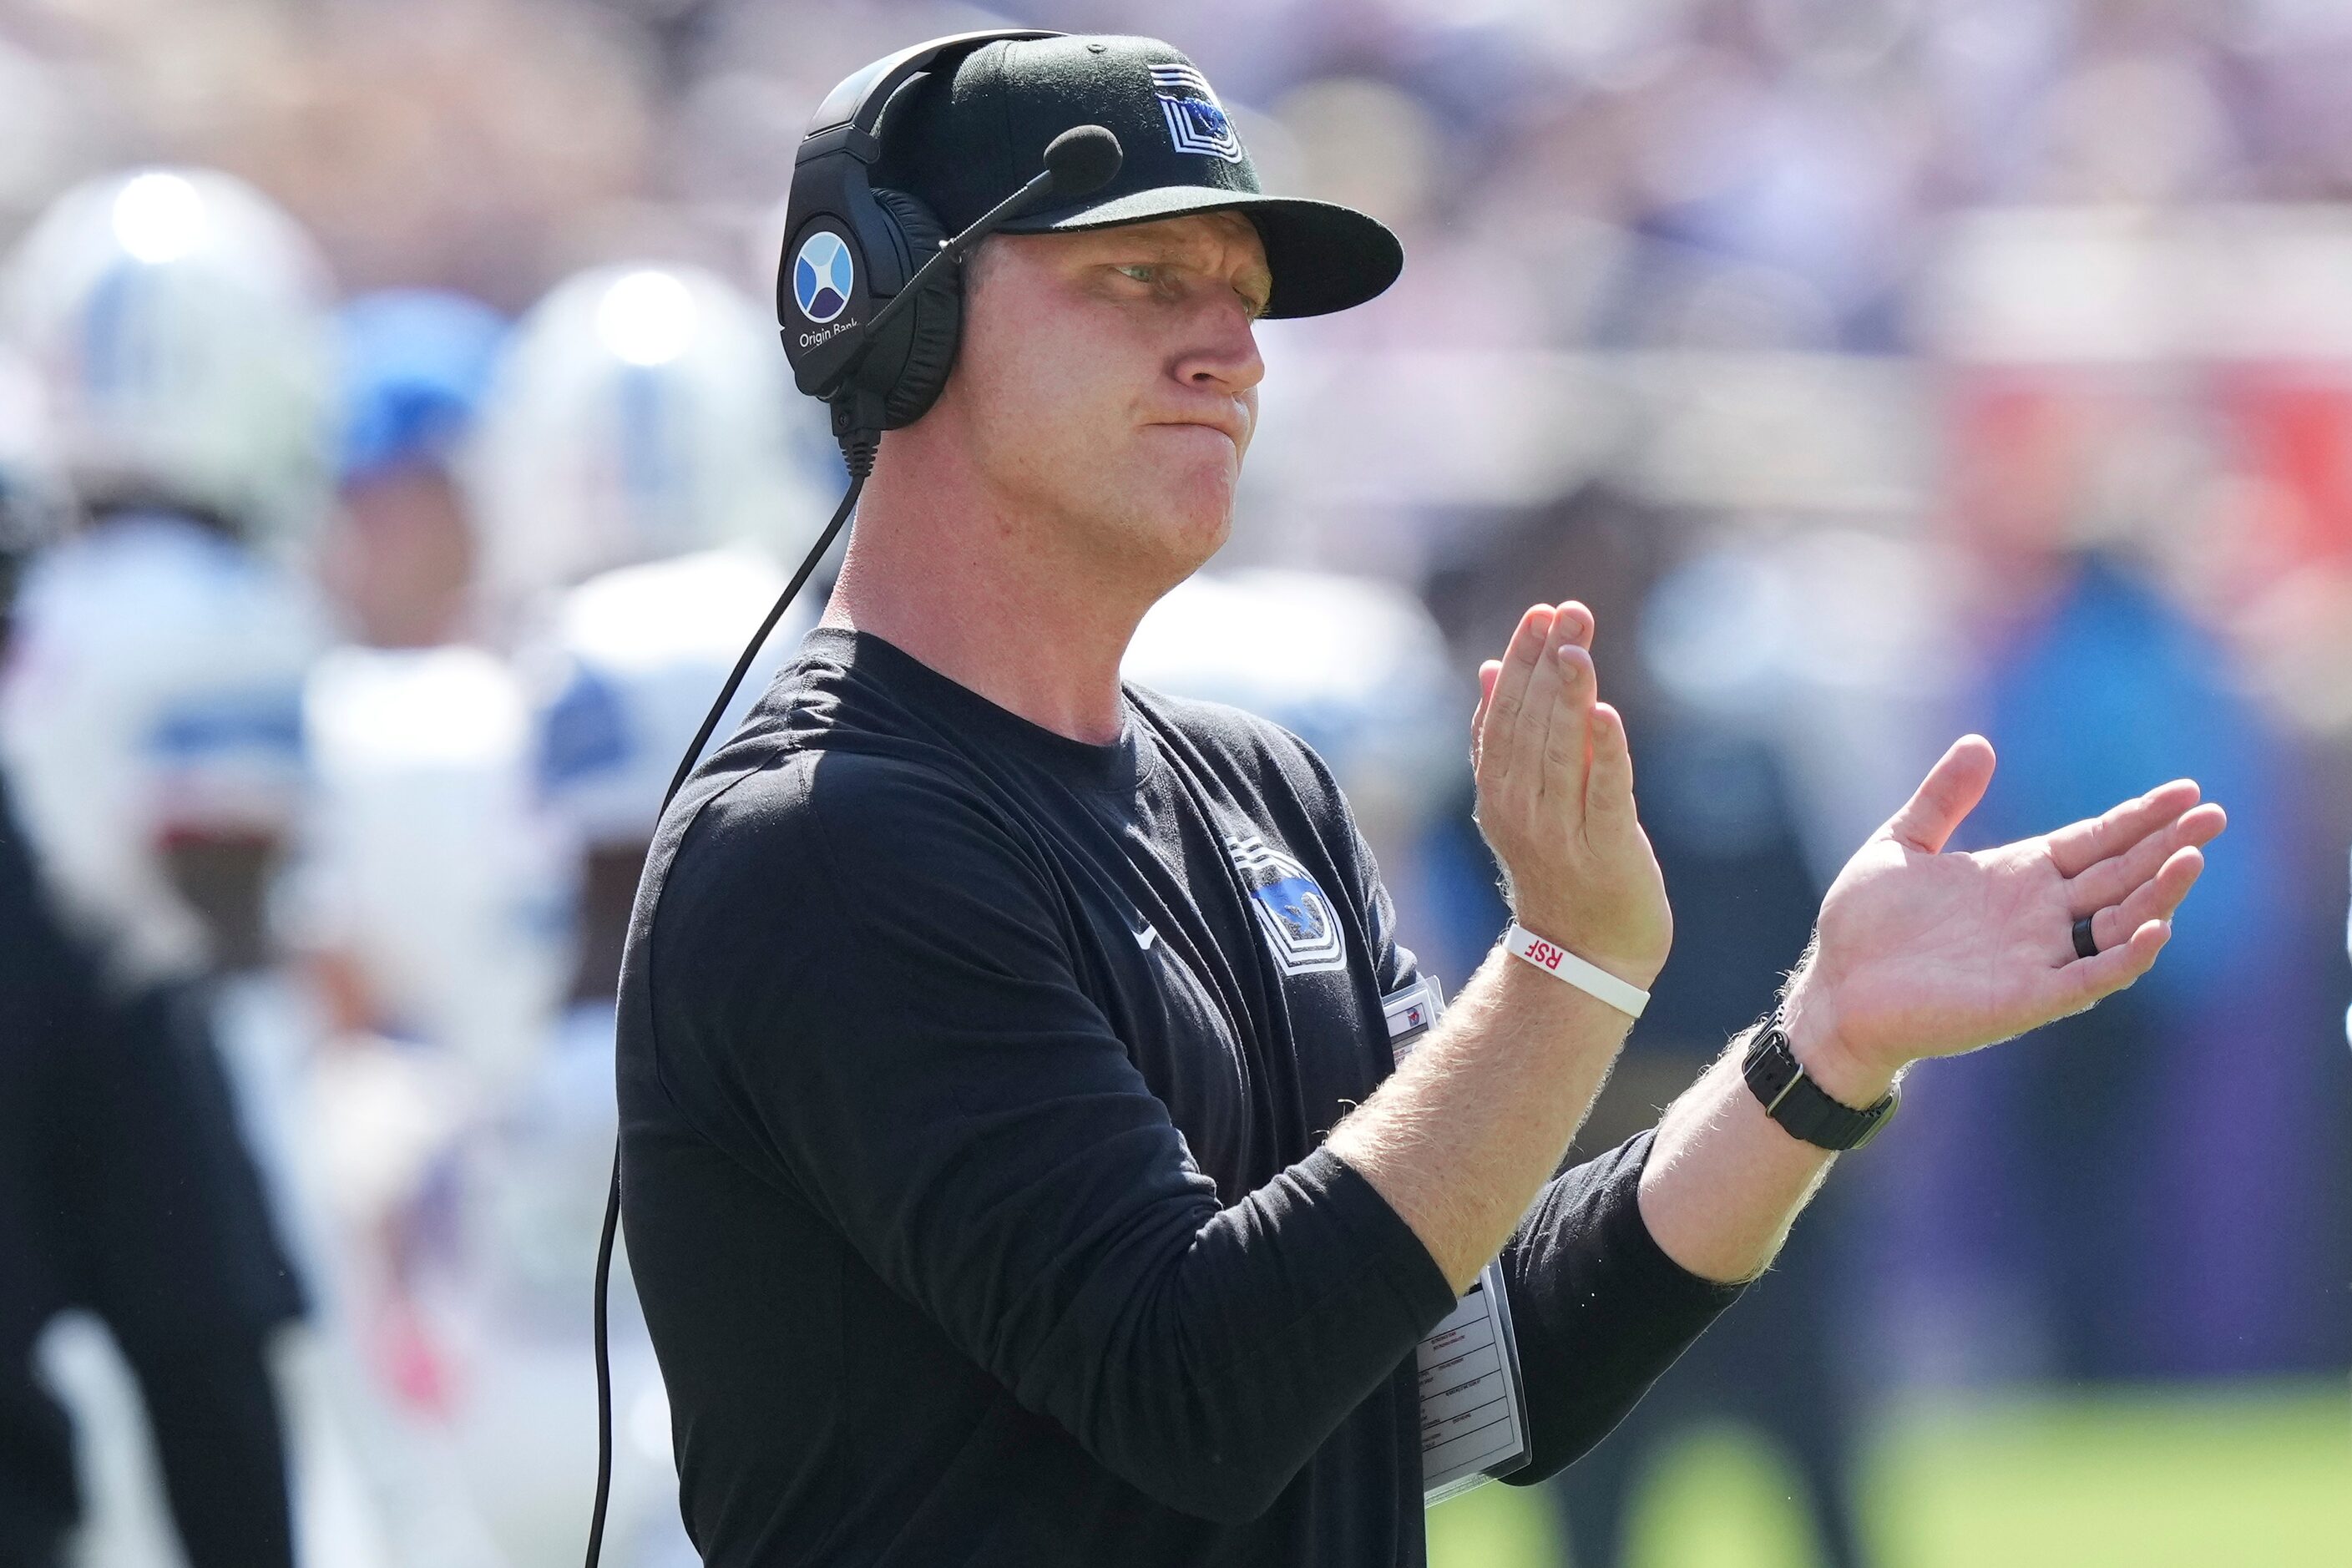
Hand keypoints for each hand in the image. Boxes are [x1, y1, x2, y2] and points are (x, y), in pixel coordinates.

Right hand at [1470, 603, 1670, 987]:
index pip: (1504, 714)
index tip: (1542, 613)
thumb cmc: (1559, 867)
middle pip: (1530, 725)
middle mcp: (1521, 809)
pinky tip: (1605, 713)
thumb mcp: (1521, 800)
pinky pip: (1604, 794)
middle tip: (1569, 612)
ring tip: (1579, 646)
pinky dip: (1604, 753)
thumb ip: (1508, 737)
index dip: (1523, 660)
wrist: (1584, 955)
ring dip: (1569, 695)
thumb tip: (1493, 667)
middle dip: (1549, 663)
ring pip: (1561, 752)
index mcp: (1498, 792)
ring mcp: (1562, 832)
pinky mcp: (1607, 851)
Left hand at [1780, 735, 2224, 1102]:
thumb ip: (1942, 798)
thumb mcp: (1900, 844)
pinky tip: (2153, 929)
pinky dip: (2124, 956)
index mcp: (2018, 876)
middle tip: (2216, 814)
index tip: (2186, 791)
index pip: (2095, 841)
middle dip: (2168, 846)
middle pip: (2120, 875)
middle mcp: (2039, 916)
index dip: (2139, 818)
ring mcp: (2038, 957)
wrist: (1835, 991)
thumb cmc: (1865, 927)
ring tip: (2192, 859)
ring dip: (2158, 895)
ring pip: (2118, 923)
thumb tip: (1979, 743)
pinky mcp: (2026, 998)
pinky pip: (2089, 977)